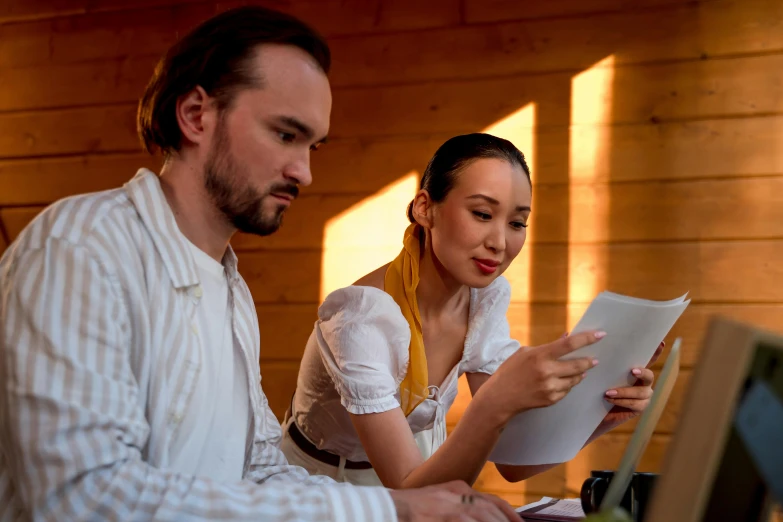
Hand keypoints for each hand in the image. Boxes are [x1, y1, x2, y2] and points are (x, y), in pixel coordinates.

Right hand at [389, 480, 518, 521]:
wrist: (386, 507)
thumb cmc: (411, 511)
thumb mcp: (439, 502)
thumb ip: (458, 508)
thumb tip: (477, 515)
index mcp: (457, 488)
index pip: (492, 501)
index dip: (510, 514)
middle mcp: (457, 494)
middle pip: (492, 510)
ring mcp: (451, 506)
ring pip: (485, 517)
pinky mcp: (446, 516)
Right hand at [483, 331, 603, 418]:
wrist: (500, 397)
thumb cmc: (510, 371)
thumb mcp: (524, 353)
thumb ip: (547, 346)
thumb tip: (567, 338)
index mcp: (539, 356)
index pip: (569, 345)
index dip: (587, 339)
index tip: (601, 334)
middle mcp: (547, 371)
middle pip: (578, 365)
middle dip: (588, 361)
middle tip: (594, 359)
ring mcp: (550, 387)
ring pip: (575, 379)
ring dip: (580, 373)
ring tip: (581, 370)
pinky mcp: (551, 399)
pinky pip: (566, 390)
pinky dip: (567, 385)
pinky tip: (563, 381)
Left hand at [599, 341, 664, 427]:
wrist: (596, 410)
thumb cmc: (599, 389)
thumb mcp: (603, 375)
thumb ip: (608, 366)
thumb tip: (600, 350)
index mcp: (636, 371)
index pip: (647, 360)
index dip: (655, 353)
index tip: (661, 343)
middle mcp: (643, 382)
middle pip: (649, 376)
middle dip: (642, 372)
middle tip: (633, 371)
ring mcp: (644, 395)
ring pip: (641, 392)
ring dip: (624, 391)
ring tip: (608, 392)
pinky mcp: (640, 408)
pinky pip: (635, 404)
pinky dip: (621, 401)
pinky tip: (610, 400)